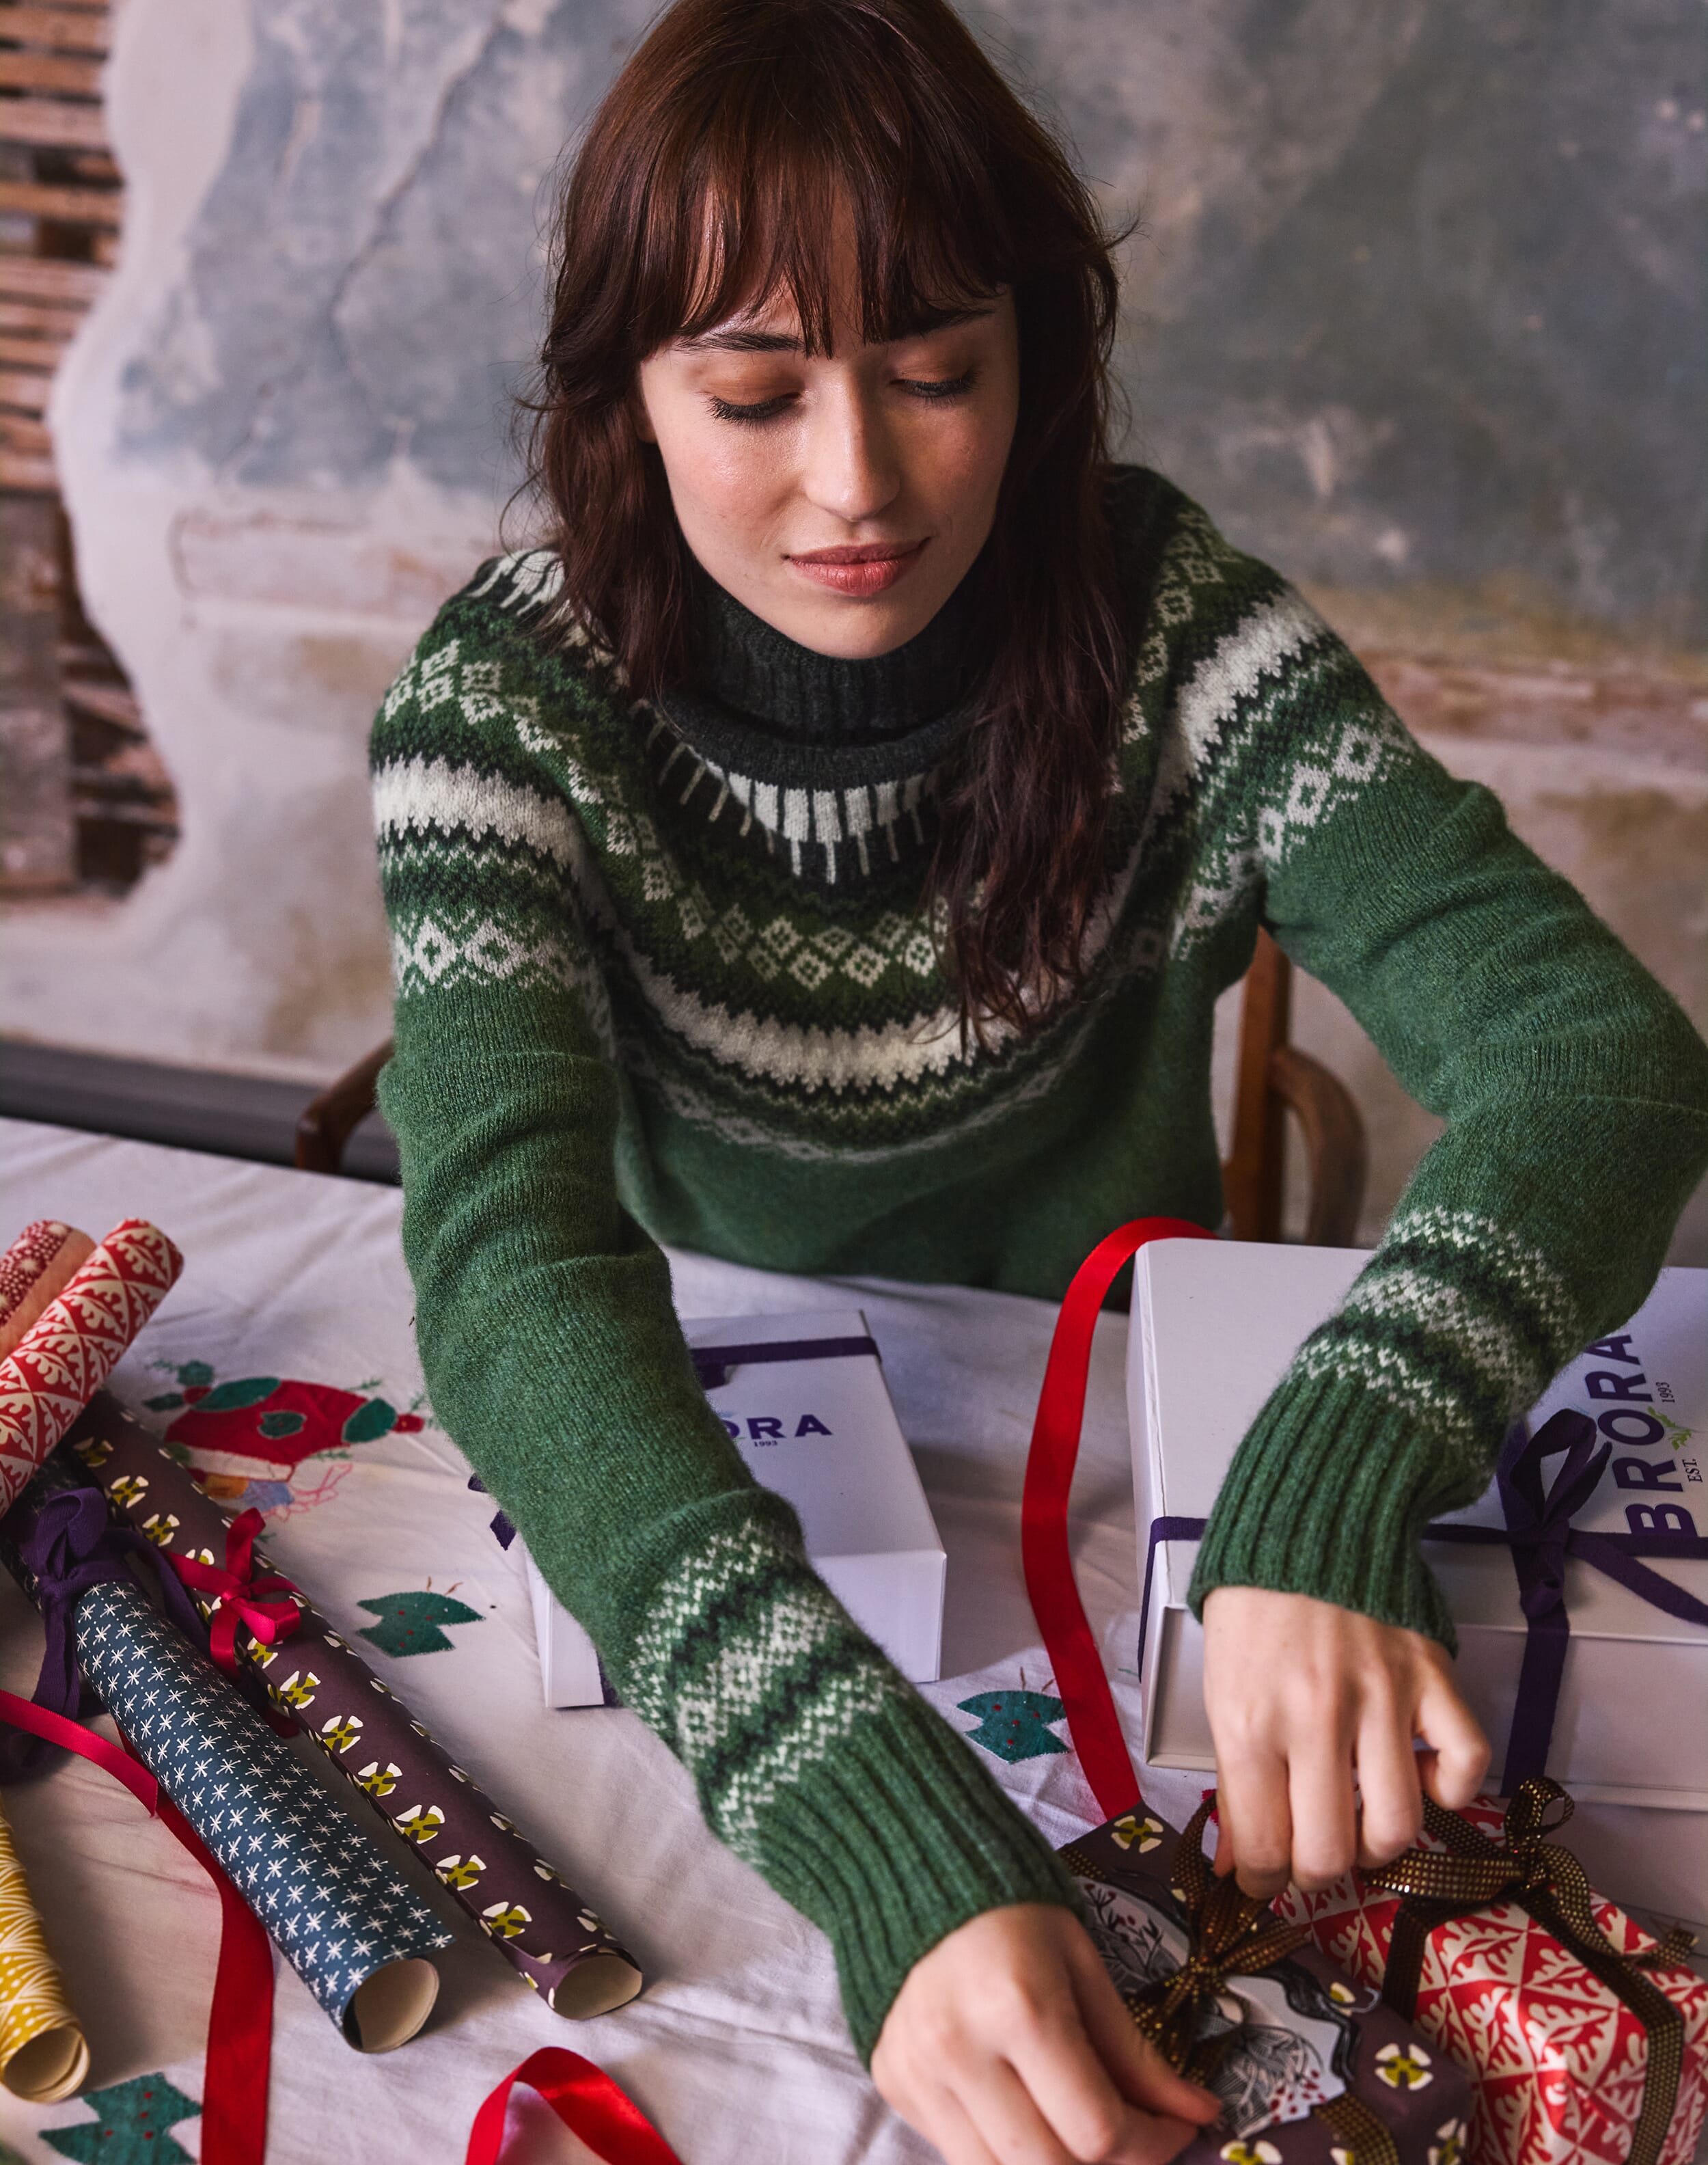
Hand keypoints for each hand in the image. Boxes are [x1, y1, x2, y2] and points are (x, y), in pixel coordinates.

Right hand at [871, 1903, 1218, 2163]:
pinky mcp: (892, 2084)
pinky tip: (1026, 2109)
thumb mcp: (1084, 1965)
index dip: (1154, 2145)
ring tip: (1080, 2126)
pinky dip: (1005, 2151)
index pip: (1097, 2130)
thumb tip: (1196, 2113)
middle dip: (1108, 2164)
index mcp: (1018, 2008)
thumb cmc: (1014, 1909)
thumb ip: (1135, 2051)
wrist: (918, 1870)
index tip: (1180, 2127)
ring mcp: (917, 2073)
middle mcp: (959, 2051)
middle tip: (1135, 2136)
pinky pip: (960, 2154)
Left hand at [1201, 1586, 1489, 1897]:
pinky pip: (1464, 1764)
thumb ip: (1236, 1780)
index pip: (1264, 1846)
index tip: (1263, 1882)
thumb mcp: (1223, 1691)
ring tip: (1360, 1823)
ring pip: (1398, 1826)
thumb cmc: (1256, 1609)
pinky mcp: (1432, 1676)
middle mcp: (1317, 1716)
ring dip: (1378, 1844)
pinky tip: (1419, 1778)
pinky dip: (1450, 1791)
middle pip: (1331, 1852)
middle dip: (1318, 1874)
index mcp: (1250, 1721)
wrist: (1310, 1518)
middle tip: (1311, 1854)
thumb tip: (1243, 1865)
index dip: (1262, 1884)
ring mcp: (1383, 1697)